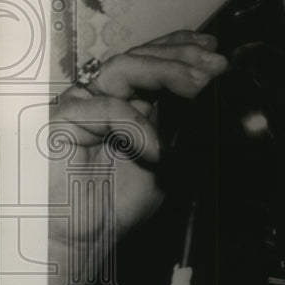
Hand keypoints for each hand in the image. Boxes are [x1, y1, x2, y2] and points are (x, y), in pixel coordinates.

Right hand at [48, 30, 227, 253]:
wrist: (86, 236)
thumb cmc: (120, 202)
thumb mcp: (169, 161)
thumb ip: (185, 130)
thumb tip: (219, 102)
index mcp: (131, 100)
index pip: (155, 59)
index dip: (183, 48)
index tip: (216, 50)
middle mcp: (106, 95)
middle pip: (142, 55)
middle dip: (183, 55)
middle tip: (216, 64)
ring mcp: (84, 103)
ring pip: (125, 67)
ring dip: (167, 71)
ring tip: (198, 86)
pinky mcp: (64, 119)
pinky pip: (107, 108)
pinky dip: (137, 126)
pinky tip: (158, 150)